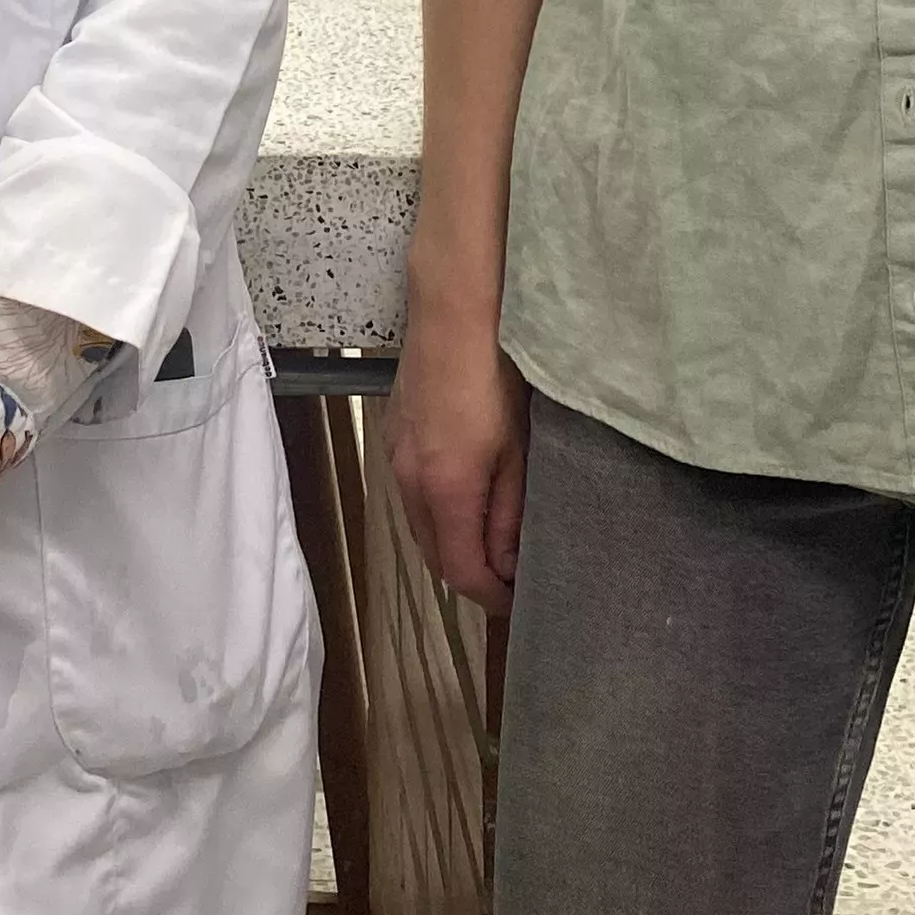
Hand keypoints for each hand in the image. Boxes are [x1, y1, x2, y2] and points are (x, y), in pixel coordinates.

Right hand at [386, 294, 528, 611]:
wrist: (452, 313)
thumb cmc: (496, 376)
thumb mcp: (518, 451)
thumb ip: (509, 513)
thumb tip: (506, 564)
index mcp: (445, 491)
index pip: (461, 572)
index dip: (492, 597)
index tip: (521, 601)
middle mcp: (410, 482)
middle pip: (435, 555)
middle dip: (471, 574)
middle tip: (511, 575)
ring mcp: (396, 456)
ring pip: (421, 524)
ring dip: (452, 541)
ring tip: (492, 537)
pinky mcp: (393, 434)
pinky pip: (412, 492)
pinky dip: (436, 510)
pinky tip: (465, 493)